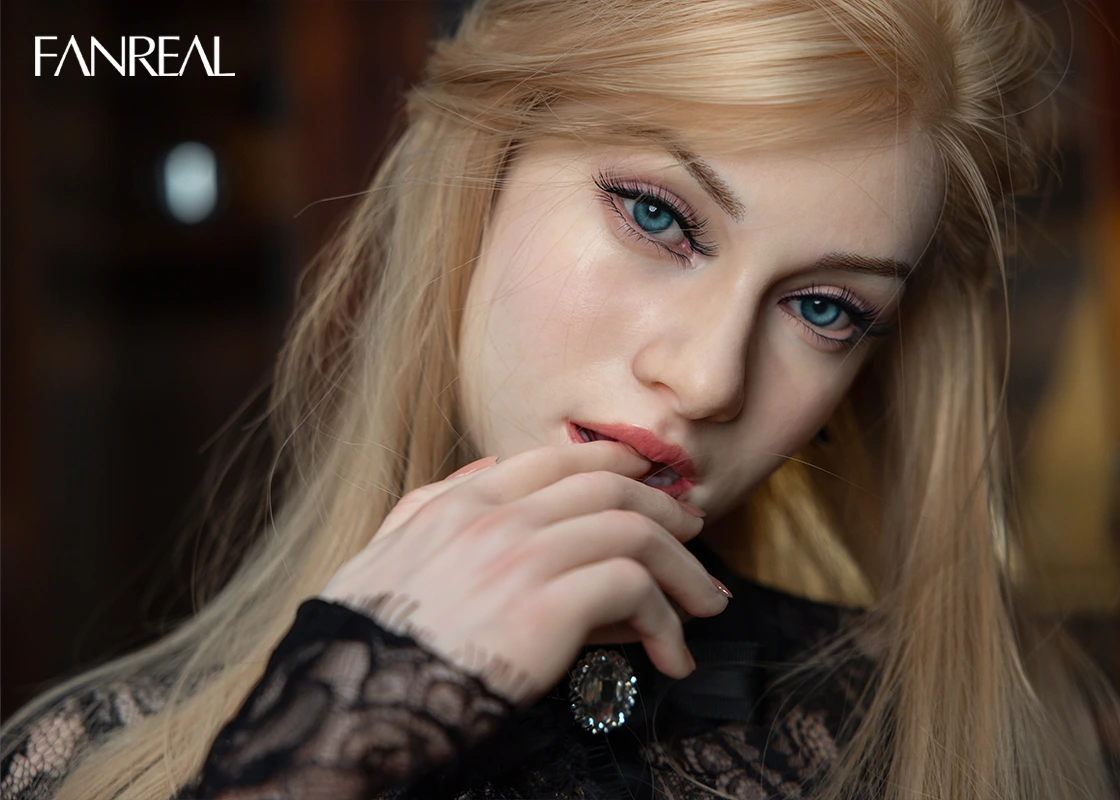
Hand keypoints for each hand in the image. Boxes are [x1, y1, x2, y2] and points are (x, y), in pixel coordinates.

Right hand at [319, 440, 729, 706]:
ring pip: (634, 532)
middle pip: (610, 487)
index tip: (654, 485)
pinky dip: (666, 621)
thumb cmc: (370, 640)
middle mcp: (496, 516)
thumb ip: (436, 504)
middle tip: (695, 539)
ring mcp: (521, 556)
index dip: (620, 465)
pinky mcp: (546, 605)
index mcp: (461, 501)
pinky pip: (634, 590)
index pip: (560, 458)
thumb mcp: (391, 554)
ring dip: (683, 571)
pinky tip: (672, 655)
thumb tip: (488, 473)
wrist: (349, 701)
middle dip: (665, 511)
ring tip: (706, 604)